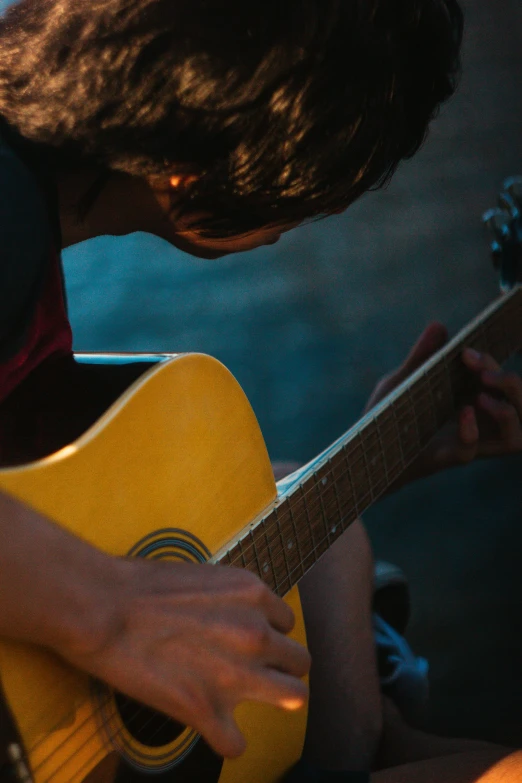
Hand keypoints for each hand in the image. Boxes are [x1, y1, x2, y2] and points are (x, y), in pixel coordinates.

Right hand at [64, 558, 309, 758]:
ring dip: (272, 699)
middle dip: (279, 666)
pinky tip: (210, 728)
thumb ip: (230, 600)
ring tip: (247, 699)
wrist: (103, 607)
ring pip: (293, 697)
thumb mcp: (203, 575)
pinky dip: (224, 739)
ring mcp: (236, 673)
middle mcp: (255, 633)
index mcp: (253, 594)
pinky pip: (236, 743)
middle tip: (253, 670)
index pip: (286, 623)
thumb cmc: (141, 585)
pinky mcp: (206, 709)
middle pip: (300, 661)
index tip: (245, 639)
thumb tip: (234, 616)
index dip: (267, 632)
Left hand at [364, 322, 521, 483]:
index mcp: (472, 401)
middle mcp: (477, 425)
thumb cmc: (386, 415)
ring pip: (515, 438)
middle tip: (482, 373)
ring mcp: (465, 444)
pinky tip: (463, 414)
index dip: (495, 364)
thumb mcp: (402, 381)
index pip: (502, 383)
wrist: (360, 447)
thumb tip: (439, 325)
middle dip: (512, 384)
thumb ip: (421, 357)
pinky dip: (470, 434)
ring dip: (509, 414)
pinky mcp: (444, 459)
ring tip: (481, 398)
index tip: (467, 351)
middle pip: (520, 406)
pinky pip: (470, 452)